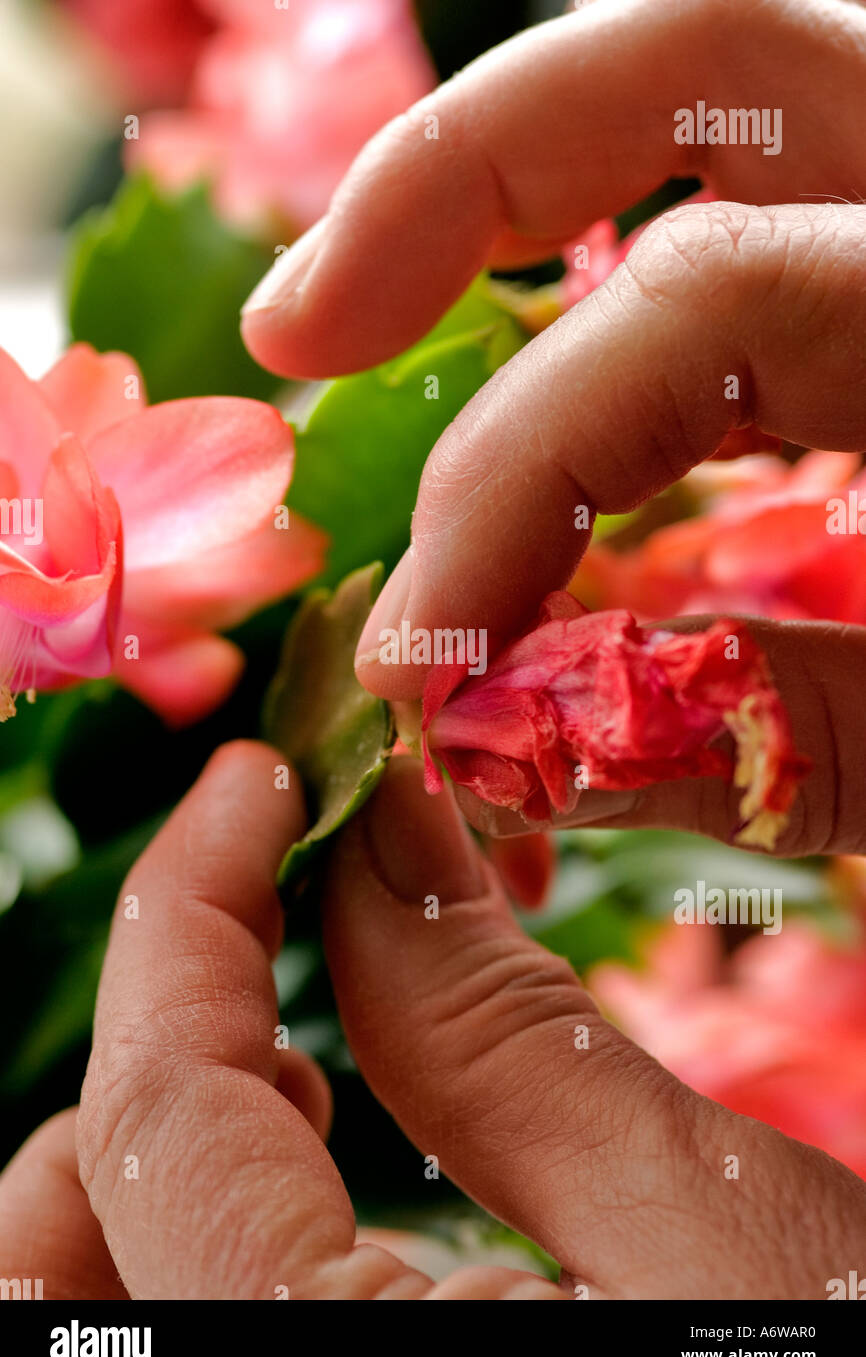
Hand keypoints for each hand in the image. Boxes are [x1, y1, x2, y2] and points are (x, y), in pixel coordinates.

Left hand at [4, 744, 863, 1298]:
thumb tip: (384, 836)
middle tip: (259, 939)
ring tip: (300, 1069)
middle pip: (47, 1251)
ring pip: (94, 1303)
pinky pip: (187, 1333)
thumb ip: (504, 1032)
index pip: (153, 1113)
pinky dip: (206, 1235)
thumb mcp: (711, 1230)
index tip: (255, 781)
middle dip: (135, 1060)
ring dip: (153, 1153)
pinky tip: (325, 1179)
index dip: (184, 906)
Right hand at [241, 0, 865, 853]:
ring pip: (726, 93)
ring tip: (371, 318)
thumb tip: (532, 746)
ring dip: (529, 184)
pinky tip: (563, 379)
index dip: (518, 476)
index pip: (703, 307)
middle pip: (705, 60)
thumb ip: (787, 734)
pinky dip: (634, 259)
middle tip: (299, 328)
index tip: (418, 668)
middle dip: (466, 176)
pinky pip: (764, 198)